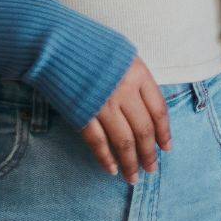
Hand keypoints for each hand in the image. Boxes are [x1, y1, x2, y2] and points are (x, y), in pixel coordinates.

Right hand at [80, 57, 169, 182]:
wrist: (54, 43)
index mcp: (139, 74)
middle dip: (149, 153)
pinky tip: (111, 169)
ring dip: (130, 162)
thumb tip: (148, 109)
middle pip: (143, 130)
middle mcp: (124, 91)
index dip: (164, 132)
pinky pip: (96, 141)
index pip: (159, 110)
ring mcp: (102, 104)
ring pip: (123, 140)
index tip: (166, 148)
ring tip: (133, 177)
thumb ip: (137, 80)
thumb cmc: (91, 46)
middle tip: (151, 169)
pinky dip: (104, 157)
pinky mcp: (81, 113)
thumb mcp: (123, 56)